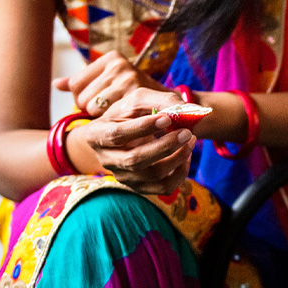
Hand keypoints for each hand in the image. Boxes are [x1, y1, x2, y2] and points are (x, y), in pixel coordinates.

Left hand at [54, 51, 167, 116]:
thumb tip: (57, 84)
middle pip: (81, 97)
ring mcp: (128, 79)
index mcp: (112, 58)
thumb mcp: (108, 84)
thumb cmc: (135, 98)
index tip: (103, 101)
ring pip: (92, 108)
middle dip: (92, 108)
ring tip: (120, 114)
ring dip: (103, 117)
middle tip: (113, 110)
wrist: (173, 108)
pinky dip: (113, 121)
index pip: (75, 84)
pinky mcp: (136, 95)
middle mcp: (120, 64)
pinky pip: (106, 116)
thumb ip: (81, 82)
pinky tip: (125, 119)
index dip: (85, 99)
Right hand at [76, 88, 196, 193]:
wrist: (126, 133)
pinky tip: (186, 155)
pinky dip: (181, 172)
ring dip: (177, 157)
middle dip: (165, 146)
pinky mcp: (140, 187)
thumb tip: (186, 111)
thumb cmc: (131, 113)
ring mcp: (123, 176)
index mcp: (96, 134)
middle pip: (134, 160)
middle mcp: (106, 160)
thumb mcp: (139, 100)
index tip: (167, 118)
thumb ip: (159, 101)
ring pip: (152, 175)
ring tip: (190, 139)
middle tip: (186, 132)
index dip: (143, 127)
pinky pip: (164, 187)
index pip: (117, 135)